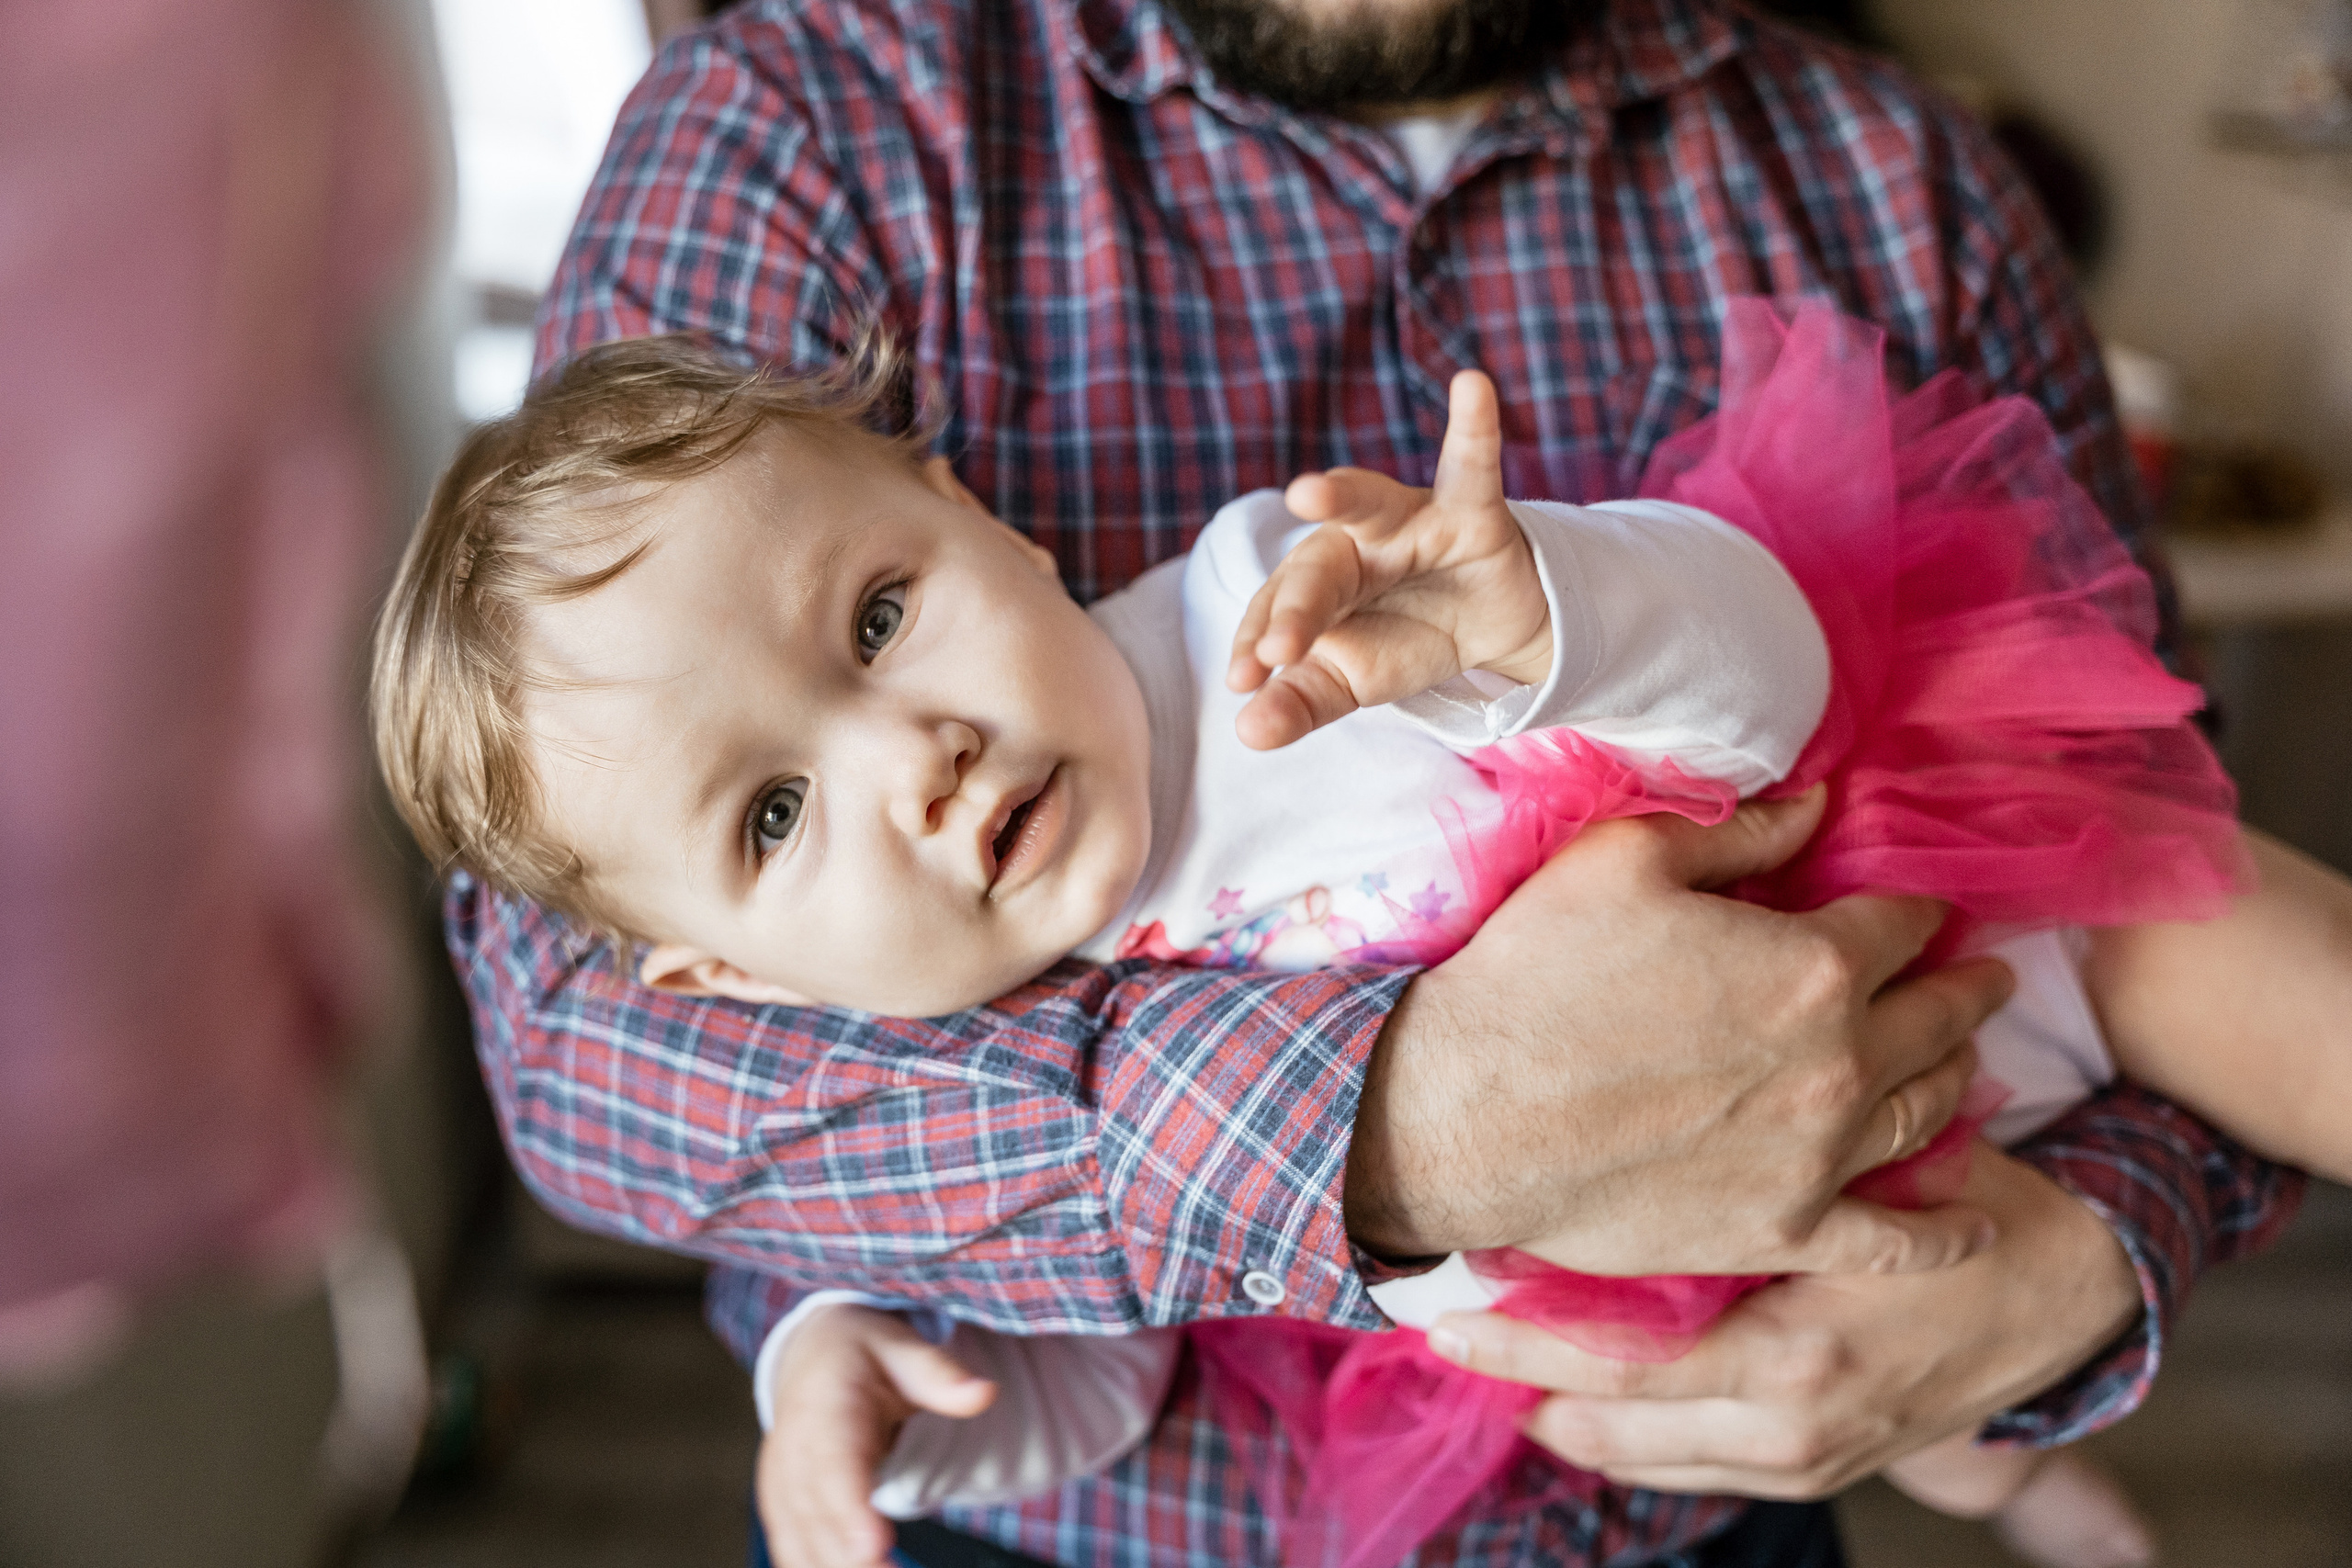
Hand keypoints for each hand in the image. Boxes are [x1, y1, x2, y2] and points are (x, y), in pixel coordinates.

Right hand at [758, 1305, 993, 1567]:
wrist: (809, 1355)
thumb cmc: (861, 1356)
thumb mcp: (902, 1349)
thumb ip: (940, 1376)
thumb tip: (983, 1394)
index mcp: (824, 1407)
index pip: (834, 1463)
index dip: (850, 1507)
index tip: (875, 1545)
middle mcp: (793, 1449)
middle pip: (815, 1513)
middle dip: (847, 1555)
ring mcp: (780, 1481)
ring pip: (798, 1536)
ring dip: (832, 1565)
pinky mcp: (779, 1505)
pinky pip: (790, 1545)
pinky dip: (813, 1565)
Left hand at [1227, 369, 1551, 749]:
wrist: (1491, 625)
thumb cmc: (1404, 639)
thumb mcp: (1351, 681)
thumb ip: (1302, 702)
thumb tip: (1247, 730)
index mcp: (1314, 586)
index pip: (1276, 612)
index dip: (1258, 644)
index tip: (1242, 682)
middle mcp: (1352, 543)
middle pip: (1314, 571)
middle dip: (1294, 610)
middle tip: (1275, 652)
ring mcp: (1409, 522)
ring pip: (1367, 507)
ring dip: (1339, 495)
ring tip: (1306, 492)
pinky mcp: (1470, 512)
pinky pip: (1471, 466)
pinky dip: (1473, 427)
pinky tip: (1472, 386)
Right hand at [1344, 788, 2013, 1275]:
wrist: (1465, 1117)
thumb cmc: (1532, 976)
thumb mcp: (1622, 861)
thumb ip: (1735, 833)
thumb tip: (1816, 808)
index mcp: (1813, 966)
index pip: (1899, 924)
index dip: (1917, 908)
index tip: (1923, 909)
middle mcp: (1840, 1063)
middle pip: (1936, 1019)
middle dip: (1965, 989)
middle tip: (1984, 978)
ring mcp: (1818, 1157)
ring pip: (1926, 1113)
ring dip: (1959, 1077)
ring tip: (1966, 1059)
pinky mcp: (1783, 1230)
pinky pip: (1894, 1241)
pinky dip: (1946, 1237)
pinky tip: (1975, 1228)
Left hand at [1422, 1145, 2139, 1496]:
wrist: (2066, 1286)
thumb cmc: (1952, 1203)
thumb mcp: (1854, 1181)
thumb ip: (1748, 1188)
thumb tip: (1612, 1152)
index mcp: (1790, 1354)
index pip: (1616, 1363)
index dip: (1519, 1343)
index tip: (1441, 1315)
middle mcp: (1787, 1424)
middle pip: (1610, 1427)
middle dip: (1520, 1386)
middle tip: (1445, 1336)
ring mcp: (1804, 1458)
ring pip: (1641, 1457)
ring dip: (1564, 1412)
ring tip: (1494, 1361)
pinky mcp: (1820, 1468)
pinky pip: (1687, 1464)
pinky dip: (1625, 1434)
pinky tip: (1576, 1393)